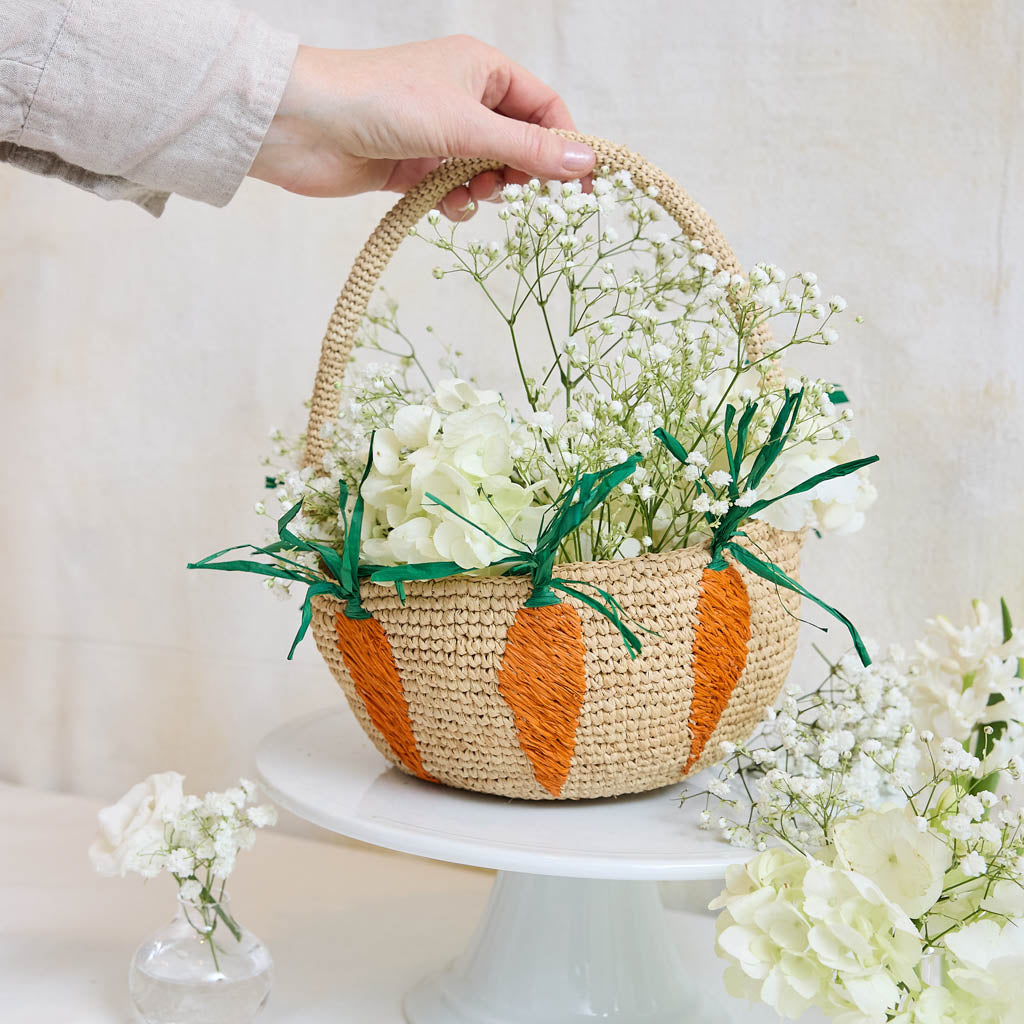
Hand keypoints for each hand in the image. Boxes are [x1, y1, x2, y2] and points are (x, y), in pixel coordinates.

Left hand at [248, 35, 594, 218]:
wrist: (302, 125)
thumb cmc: (381, 102)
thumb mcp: (465, 124)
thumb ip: (527, 148)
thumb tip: (584, 162)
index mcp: (482, 69)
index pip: (544, 108)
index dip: (566, 145)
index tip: (583, 188)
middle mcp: (464, 98)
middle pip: (519, 144)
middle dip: (519, 172)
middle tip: (510, 190)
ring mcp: (439, 135)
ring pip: (487, 172)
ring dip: (485, 190)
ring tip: (466, 191)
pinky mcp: (414, 167)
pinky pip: (454, 190)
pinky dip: (456, 202)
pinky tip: (443, 204)